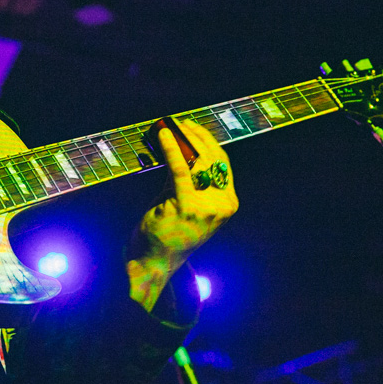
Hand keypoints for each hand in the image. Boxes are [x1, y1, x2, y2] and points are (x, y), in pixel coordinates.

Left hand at [127, 120, 237, 309]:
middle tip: (181, 123)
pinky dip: (171, 149)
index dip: (209, 142)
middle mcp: (222, 206)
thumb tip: (179, 147)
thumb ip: (188, 179)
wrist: (154, 260)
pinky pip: (180, 169)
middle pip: (213, 159)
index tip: (194, 127)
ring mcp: (207, 207)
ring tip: (169, 127)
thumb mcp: (185, 202)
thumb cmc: (168, 230)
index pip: (223, 164)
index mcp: (228, 203)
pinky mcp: (187, 206)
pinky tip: (163, 136)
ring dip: (182, 140)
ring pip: (198, 162)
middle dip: (196, 136)